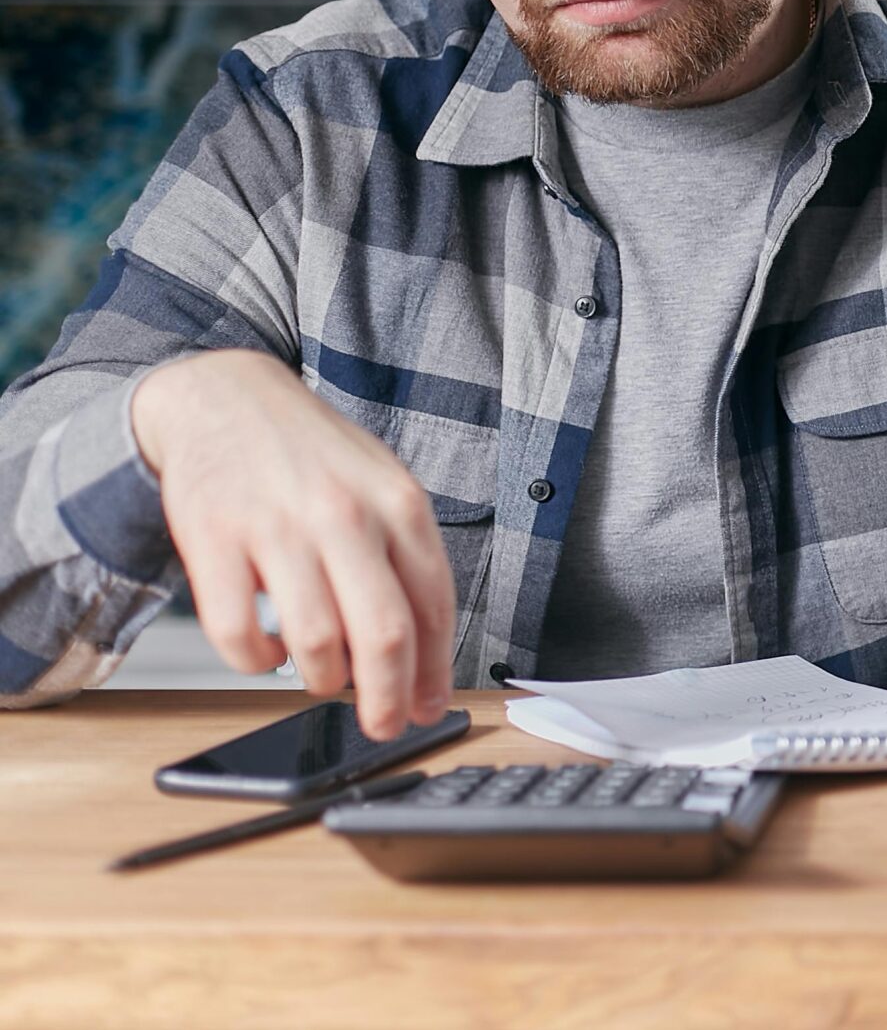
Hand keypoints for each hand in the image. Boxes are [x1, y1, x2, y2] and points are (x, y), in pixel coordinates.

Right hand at [133, 349, 455, 739]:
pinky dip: (256, 661)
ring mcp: (279, 528)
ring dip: (322, 680)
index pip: (433, 607)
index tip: (428, 709)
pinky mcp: (214, 541)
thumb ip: (402, 560)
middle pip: (383, 635)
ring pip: (315, 644)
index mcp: (399, 504)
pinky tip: (267, 649)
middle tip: (381, 727)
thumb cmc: (311, 455)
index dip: (434, 672)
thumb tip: (420, 655)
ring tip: (322, 677)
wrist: (225, 398)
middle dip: (387, 699)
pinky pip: (239, 634)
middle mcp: (345, 516)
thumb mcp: (380, 487)